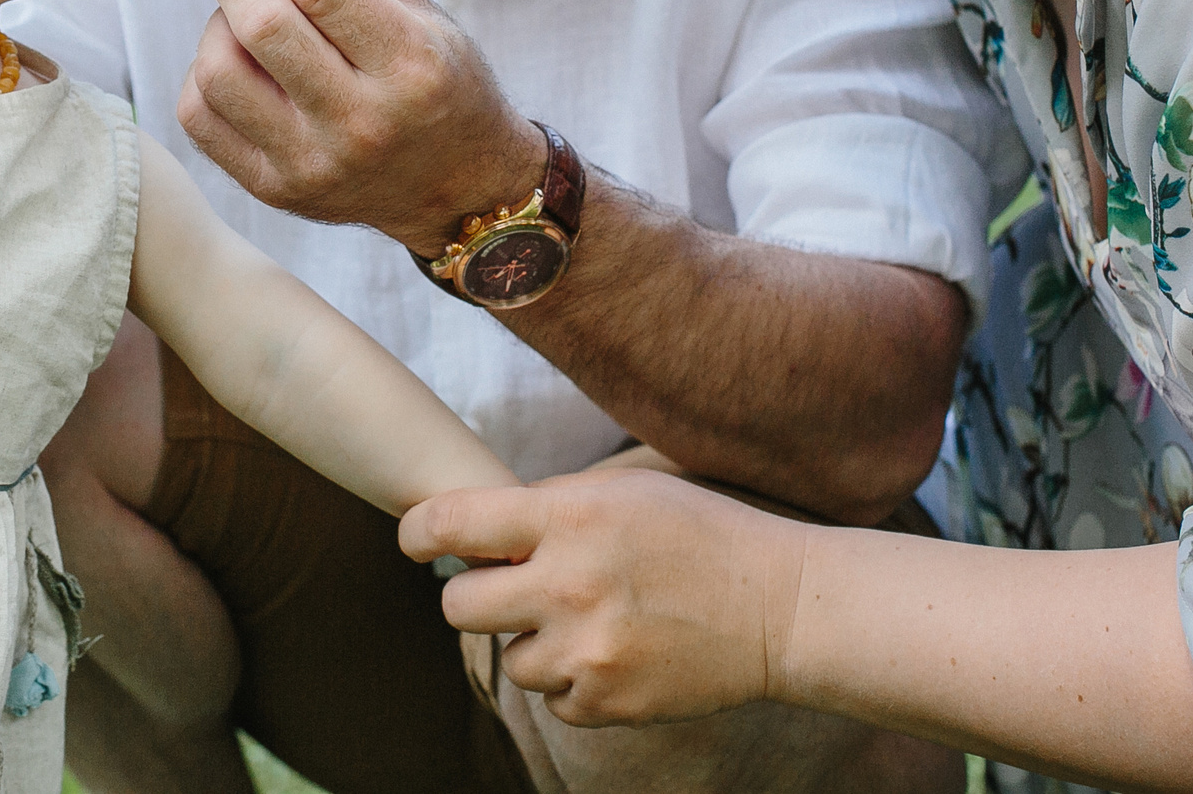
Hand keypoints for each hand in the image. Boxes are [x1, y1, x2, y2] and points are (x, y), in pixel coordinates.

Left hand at [180, 0, 546, 252]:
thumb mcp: (419, 16)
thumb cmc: (438, 83)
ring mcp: (314, 163)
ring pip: (218, 71)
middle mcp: (362, 121)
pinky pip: (201, 118)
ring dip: (218, 21)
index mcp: (410, 63)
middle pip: (260, 23)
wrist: (461, 189)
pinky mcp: (277, 190)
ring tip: (244, 12)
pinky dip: (204, 73)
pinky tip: (236, 61)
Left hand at [398, 469, 806, 727]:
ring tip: (589, 619)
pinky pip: (552, 699)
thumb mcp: (621, 492)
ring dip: (533, 642)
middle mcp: (569, 584)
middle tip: (505, 588)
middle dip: (474, 596)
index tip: (414, 540)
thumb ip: (545, 507)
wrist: (778, 608)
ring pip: (509, 659)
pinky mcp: (607, 701)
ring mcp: (587, 650)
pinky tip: (615, 651)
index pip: (452, 524)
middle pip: (458, 607)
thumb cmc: (696, 534)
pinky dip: (573, 681)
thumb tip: (471, 529)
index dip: (418, 533)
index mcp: (569, 516)